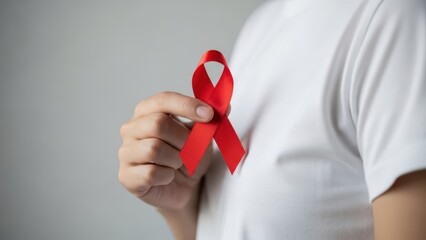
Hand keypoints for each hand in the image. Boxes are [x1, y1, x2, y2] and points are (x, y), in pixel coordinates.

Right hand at [118, 91, 213, 209]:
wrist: (185, 187)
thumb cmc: (189, 155)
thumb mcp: (203, 134)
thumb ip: (211, 118)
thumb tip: (224, 105)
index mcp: (147, 111)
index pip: (163, 100)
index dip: (187, 106)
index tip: (209, 115)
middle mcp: (131, 128)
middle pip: (157, 124)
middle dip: (183, 139)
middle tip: (192, 149)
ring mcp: (125, 152)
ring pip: (154, 149)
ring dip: (176, 159)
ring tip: (178, 163)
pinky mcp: (126, 176)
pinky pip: (151, 173)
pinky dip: (167, 175)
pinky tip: (168, 176)